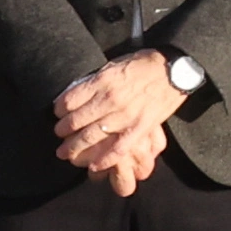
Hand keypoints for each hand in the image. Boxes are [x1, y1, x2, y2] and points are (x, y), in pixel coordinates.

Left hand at [53, 50, 182, 196]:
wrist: (174, 69)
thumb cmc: (142, 64)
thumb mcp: (114, 65)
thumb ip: (95, 81)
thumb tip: (75, 93)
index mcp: (102, 81)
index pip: (69, 100)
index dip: (59, 109)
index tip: (57, 114)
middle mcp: (110, 99)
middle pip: (76, 121)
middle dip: (62, 131)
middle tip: (58, 136)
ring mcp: (125, 115)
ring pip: (92, 136)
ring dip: (75, 147)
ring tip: (66, 153)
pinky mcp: (140, 127)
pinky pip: (118, 148)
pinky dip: (104, 159)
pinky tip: (93, 165)